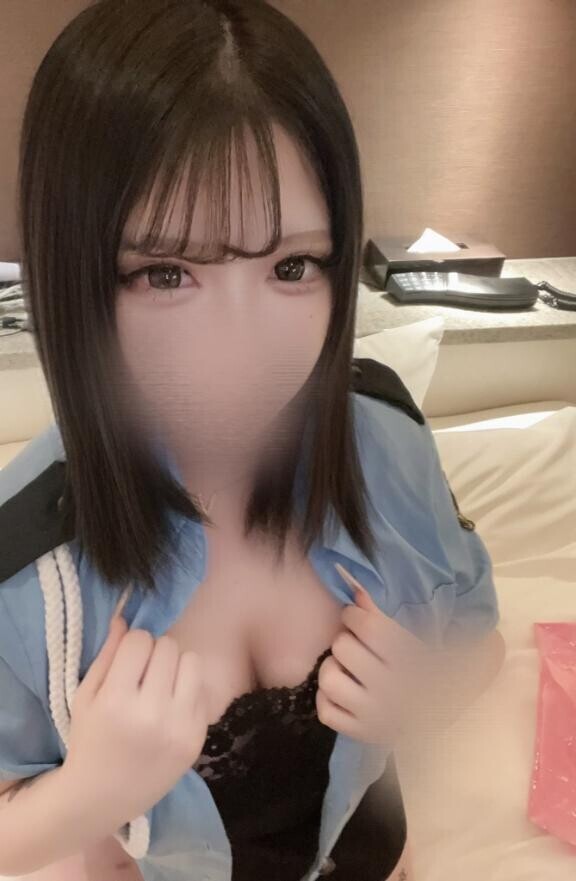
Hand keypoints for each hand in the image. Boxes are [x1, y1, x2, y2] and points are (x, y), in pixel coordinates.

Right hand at [63, 615, 209, 827]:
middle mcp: (151, 713)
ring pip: (191, 661)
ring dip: (175, 667)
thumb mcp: (86, 697)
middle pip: (167, 646)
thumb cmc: (90, 740)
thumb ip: (106, 655)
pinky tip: (171, 708)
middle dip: (154, 654)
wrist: (103, 796)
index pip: (140, 640)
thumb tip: (125, 617)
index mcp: (117, 701)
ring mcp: (179, 726)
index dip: (132, 646)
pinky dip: (187, 691)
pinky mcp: (198, 737)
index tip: (127, 663)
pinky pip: (202, 689)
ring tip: (161, 686)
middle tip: (143, 675)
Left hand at [315, 564, 429, 745]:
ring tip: (346, 669)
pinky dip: (328, 698)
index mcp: (411, 660)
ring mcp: (376, 716)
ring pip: (329, 679)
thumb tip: (351, 587)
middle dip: (345, 641)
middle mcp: (393, 689)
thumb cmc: (425, 670)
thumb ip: (378, 615)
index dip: (353, 615)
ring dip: (333, 668)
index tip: (355, 618)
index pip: (367, 625)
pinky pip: (325, 711)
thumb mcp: (410, 640)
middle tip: (355, 646)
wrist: (442, 715)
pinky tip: (344, 692)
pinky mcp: (361, 735)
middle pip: (343, 648)